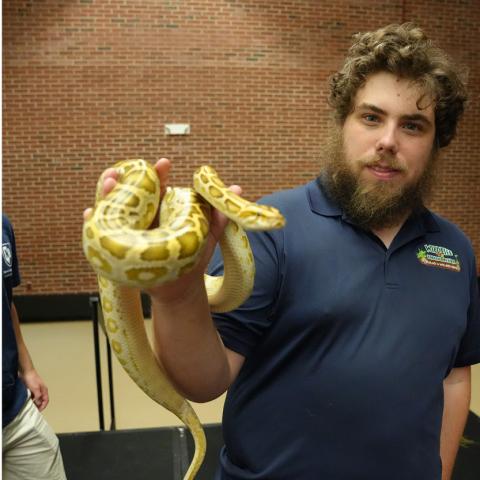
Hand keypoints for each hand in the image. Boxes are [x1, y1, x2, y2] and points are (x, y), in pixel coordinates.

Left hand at [22, 369, 48, 410]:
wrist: (26, 372)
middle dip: (39, 406)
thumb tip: (38, 402)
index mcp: (44, 390)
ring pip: (37, 399)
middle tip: (34, 411)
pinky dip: (31, 400)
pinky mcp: (31, 389)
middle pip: (42, 400)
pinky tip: (27, 402)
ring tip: (30, 408)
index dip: (43, 406)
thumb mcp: (35, 388)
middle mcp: (41, 391)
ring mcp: (36, 390)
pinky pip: (32, 397)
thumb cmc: (31, 378)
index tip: (38, 411)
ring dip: (34, 403)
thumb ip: (38, 396)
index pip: (46, 400)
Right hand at [83, 158, 241, 302]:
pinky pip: (102, 231)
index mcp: (163, 210)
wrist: (179, 289)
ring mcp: (129, 230)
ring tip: (107, 184)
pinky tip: (90, 213)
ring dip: (107, 194)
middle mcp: (144, 217)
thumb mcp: (207, 237)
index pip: (157, 187)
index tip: (164, 164)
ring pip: (114, 208)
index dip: (158, 174)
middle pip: (129, 193)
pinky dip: (94, 221)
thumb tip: (237, 188)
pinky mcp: (118, 247)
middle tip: (119, 172)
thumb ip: (218, 215)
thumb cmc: (193, 260)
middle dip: (124, 180)